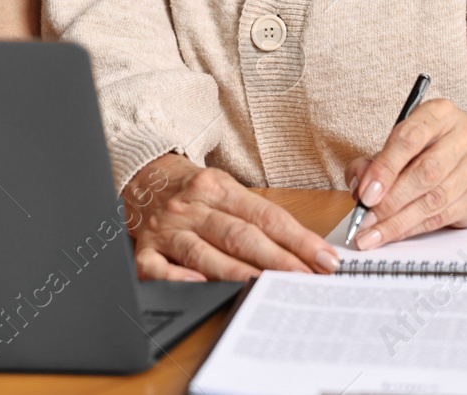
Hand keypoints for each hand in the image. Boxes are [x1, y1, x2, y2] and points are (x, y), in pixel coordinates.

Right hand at [122, 153, 340, 281]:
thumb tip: (303, 253)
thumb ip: (257, 217)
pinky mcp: (145, 251)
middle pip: (239, 235)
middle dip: (278, 260)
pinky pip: (157, 270)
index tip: (324, 260)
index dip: (298, 240)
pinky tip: (201, 285)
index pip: (265, 216)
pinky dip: (177, 278)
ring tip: (268, 289)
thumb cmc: (194, 191)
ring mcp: (167, 230)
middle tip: (306, 280)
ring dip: (239, 274)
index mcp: (216, 187)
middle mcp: (191, 207)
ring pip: (205, 254)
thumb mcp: (226, 190)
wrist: (142, 178)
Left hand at [344, 98, 466, 250]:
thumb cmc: (430, 148)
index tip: (365, 194)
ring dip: (400, 221)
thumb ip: (375, 161)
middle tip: (366, 220)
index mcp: (440, 113)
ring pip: (436, 199)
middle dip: (391, 201)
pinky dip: (416, 227)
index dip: (385, 168)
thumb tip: (359, 185)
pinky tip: (396, 233)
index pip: (410, 138)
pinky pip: (447, 215)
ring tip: (374, 234)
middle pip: (426, 172)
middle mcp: (466, 134)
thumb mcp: (402, 143)